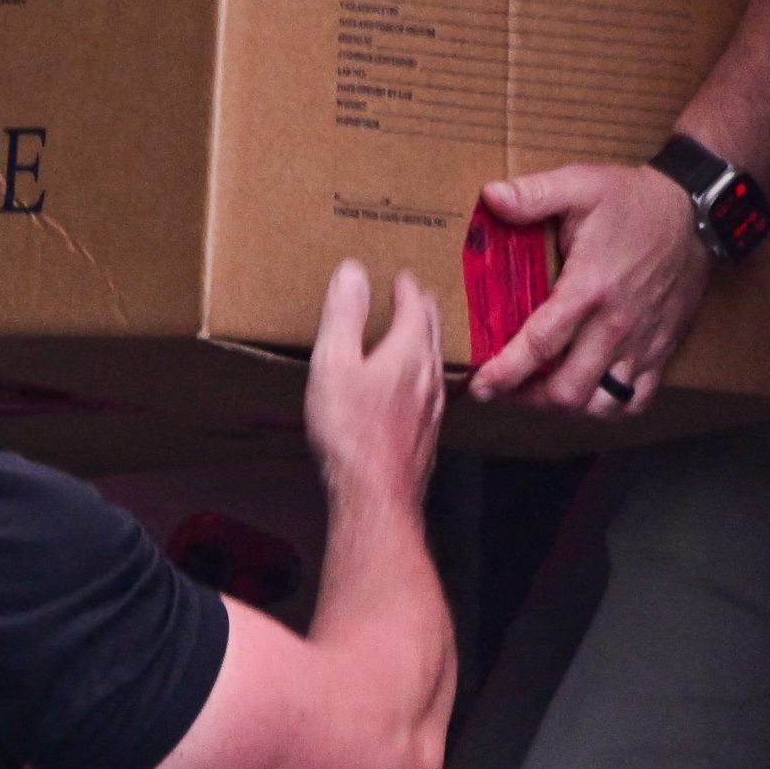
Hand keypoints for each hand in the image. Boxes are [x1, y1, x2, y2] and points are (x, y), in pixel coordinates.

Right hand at [304, 259, 445, 510]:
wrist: (375, 497)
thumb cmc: (351, 432)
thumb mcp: (334, 364)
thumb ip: (344, 315)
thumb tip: (353, 271)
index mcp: (408, 352)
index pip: (415, 307)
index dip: (407, 287)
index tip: (402, 276)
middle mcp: (428, 376)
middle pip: (432, 332)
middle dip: (423, 309)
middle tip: (416, 296)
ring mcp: (432, 408)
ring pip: (435, 363)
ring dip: (426, 342)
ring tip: (416, 335)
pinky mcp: (426, 435)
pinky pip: (429, 391)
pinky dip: (422, 374)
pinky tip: (411, 389)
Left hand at [467, 164, 709, 417]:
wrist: (696, 214)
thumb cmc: (635, 200)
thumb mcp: (580, 185)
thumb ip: (533, 195)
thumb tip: (489, 197)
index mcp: (588, 289)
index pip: (539, 345)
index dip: (504, 372)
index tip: (480, 386)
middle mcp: (615, 326)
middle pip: (567, 390)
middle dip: (528, 398)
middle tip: (504, 389)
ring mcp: (641, 343)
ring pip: (600, 404)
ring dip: (566, 406)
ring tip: (541, 393)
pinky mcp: (662, 350)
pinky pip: (635, 400)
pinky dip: (609, 407)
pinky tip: (589, 392)